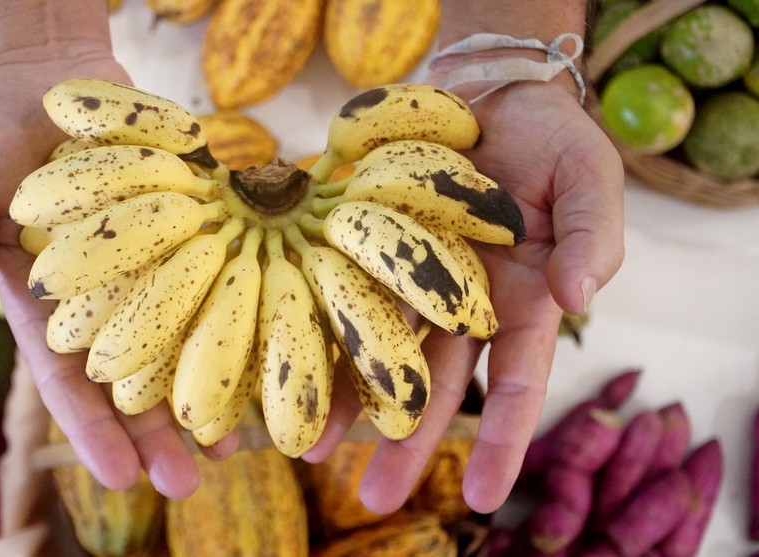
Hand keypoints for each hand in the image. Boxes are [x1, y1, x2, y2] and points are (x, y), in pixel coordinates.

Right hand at [0, 56, 211, 498]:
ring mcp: (146, 264)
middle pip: (132, 377)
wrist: (45, 73)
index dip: (93, 431)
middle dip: (157, 433)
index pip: (68, 382)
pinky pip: (211, 277)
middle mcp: (101, 297)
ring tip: (235, 446)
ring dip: (203, 388)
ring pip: (179, 339)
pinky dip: (233, 313)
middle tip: (189, 484)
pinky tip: (259, 350)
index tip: (123, 479)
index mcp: (45, 306)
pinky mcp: (184, 226)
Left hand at [305, 80, 624, 514]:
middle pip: (434, 382)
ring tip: (313, 451)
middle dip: (406, 441)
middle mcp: (463, 303)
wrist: (491, 91)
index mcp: (523, 301)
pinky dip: (319, 323)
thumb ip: (594, 240)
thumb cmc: (553, 141)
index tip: (488, 499)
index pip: (516, 380)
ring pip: (380, 345)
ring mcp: (412, 274)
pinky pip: (341, 287)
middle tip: (376, 499)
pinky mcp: (368, 240)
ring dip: (350, 398)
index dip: (502, 438)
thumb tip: (579, 299)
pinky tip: (291, 359)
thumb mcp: (593, 181)